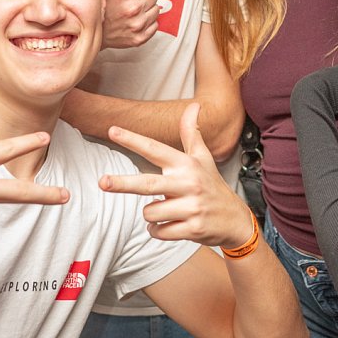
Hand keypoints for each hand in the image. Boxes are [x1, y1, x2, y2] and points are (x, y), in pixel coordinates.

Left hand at [99, 103, 254, 248]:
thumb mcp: (203, 158)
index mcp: (187, 165)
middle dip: (123, 183)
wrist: (235, 220)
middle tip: (102, 182)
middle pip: (148, 184)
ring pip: (151, 212)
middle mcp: (189, 184)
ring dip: (152, 215)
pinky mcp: (192, 228)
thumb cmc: (212, 185)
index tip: (112, 130)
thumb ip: (192, 133)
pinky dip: (159, 231)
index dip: (133, 139)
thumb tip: (193, 106)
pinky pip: (160, 231)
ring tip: (167, 212)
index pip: (155, 149)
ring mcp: (191, 207)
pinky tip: (171, 226)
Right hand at [101, 0, 159, 48]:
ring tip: (131, 10)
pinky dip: (147, 24)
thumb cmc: (98, 3)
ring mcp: (137, 25)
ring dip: (147, 9)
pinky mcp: (139, 38)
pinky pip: (155, 26)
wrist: (89, 30)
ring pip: (156, 10)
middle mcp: (134, 9)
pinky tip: (133, 20)